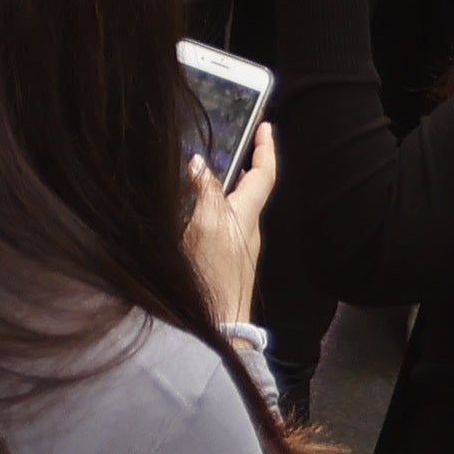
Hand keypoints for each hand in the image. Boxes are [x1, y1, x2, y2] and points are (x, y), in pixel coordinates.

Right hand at [183, 120, 280, 327]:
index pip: (263, 174)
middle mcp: (246, 230)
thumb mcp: (205, 227)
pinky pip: (219, 222)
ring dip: (221, 183)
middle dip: (240, 162)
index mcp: (246, 216)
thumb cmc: (212, 277)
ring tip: (202, 165)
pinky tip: (189, 206)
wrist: (217, 328)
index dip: (264, 148)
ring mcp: (235, 248)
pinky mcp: (223, 262)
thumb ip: (204, 192)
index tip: (264, 125)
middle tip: (228, 137)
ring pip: (232, 205)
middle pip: (248, 189)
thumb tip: (200, 162)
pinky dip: (209, 205)